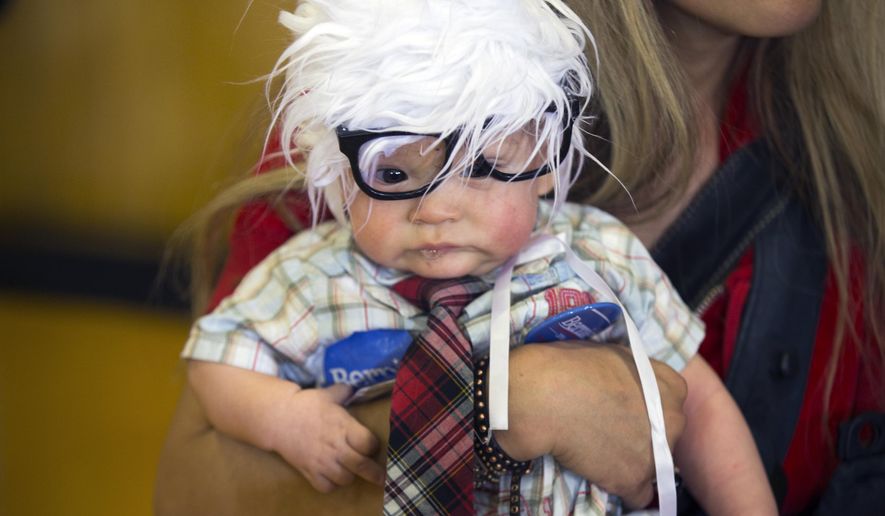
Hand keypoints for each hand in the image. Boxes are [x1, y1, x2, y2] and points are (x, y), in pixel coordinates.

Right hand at [271, 383, 384, 492]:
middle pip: (362, 466)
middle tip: (382, 478)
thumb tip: (354, 387)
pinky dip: (331, 485)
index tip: (371, 444)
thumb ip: (345, 392)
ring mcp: (322, 461)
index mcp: (343, 427)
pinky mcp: (309, 471)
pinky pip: (326, 487)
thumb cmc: (306, 404)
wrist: (278, 417)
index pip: (368, 443)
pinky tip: (332, 477)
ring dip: (350, 476)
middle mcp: (336, 447)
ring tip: (349, 469)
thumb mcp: (328, 394)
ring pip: (345, 479)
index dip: (373, 445)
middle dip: (374, 473)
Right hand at [494, 341, 686, 508]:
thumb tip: (625, 385)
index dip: (647, 408)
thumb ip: (632, 375)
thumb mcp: (614, 356)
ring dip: (632, 461)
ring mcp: (656, 453)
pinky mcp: (633, 480)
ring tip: (602, 452)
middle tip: (611, 429)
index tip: (625, 409)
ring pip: (653, 465)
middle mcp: (674, 421)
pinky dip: (622, 488)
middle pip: (666, 435)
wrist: (545, 396)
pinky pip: (638, 494)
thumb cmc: (571, 366)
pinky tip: (603, 475)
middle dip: (644, 435)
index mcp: (671, 387)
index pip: (669, 403)